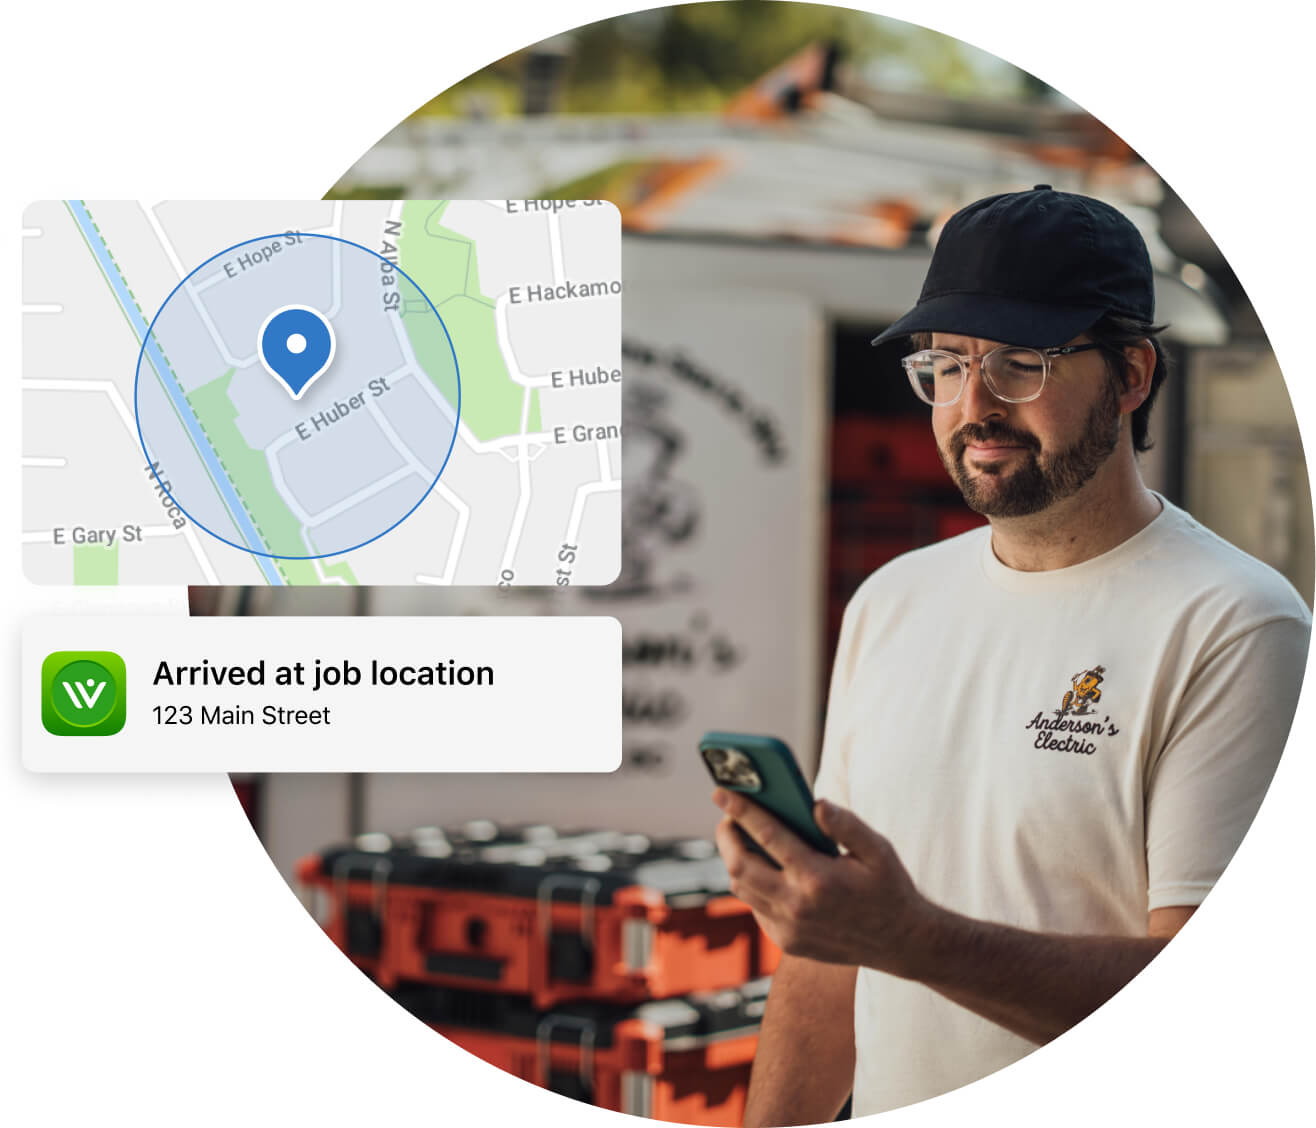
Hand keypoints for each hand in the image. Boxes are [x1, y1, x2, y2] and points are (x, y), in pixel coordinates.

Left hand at [712, 788, 937, 975]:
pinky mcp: (787, 942)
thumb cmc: (889, 888)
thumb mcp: (878, 850)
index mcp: (818, 878)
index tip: (721, 791)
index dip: (741, 810)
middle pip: (739, 865)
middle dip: (726, 836)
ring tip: (740, 838)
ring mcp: (789, 928)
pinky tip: (762, 867)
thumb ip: (846, 825)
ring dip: (735, 860)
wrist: (901, 943)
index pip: (767, 836)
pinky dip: (751, 884)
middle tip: (728, 817)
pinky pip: (755, 907)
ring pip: (742, 889)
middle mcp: (797, 906)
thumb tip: (816, 803)